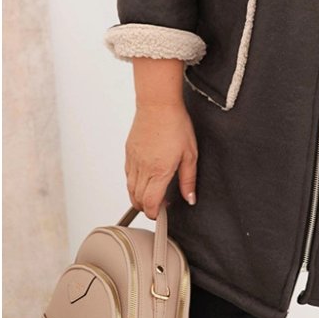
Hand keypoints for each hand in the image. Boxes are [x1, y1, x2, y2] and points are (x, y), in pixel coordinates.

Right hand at [125, 101, 198, 219]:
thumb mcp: (190, 153)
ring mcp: (133, 160)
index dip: (154, 213)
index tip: (161, 213)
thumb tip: (189, 198)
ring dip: (139, 197)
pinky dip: (134, 183)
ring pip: (130, 189)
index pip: (150, 203)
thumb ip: (188, 179)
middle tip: (159, 205)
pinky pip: (127, 174)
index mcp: (159, 171)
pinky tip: (145, 178)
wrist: (158, 104)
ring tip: (152, 193)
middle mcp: (142, 168)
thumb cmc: (175, 124)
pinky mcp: (128, 152)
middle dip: (147, 207)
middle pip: (138, 199)